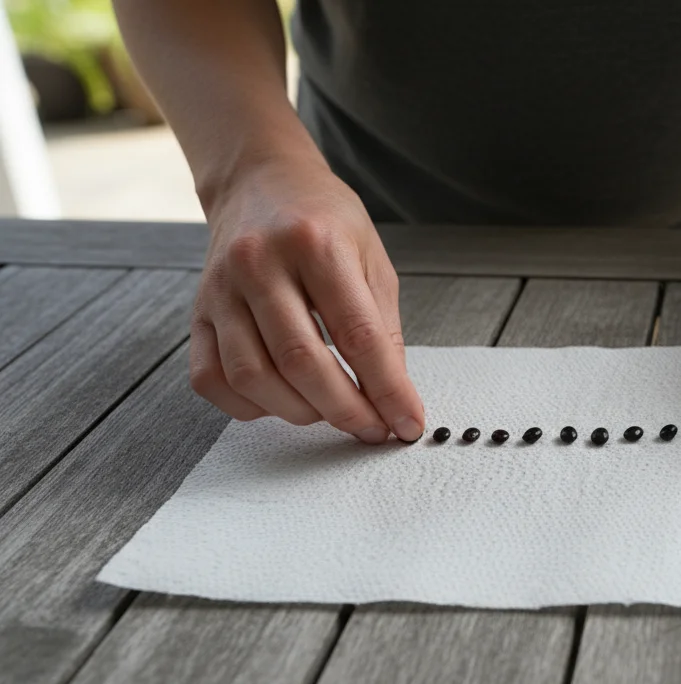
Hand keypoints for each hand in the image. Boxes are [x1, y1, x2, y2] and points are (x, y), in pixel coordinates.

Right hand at [189, 158, 423, 442]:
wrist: (261, 182)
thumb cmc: (324, 220)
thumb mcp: (371, 259)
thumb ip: (382, 327)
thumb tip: (392, 396)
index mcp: (315, 244)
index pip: (357, 335)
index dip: (387, 389)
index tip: (407, 422)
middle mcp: (259, 263)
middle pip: (301, 361)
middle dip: (345, 410)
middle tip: (372, 428)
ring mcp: (220, 289)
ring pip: (252, 376)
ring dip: (299, 411)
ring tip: (330, 411)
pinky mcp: (196, 313)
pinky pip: (211, 378)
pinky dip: (249, 406)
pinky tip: (281, 401)